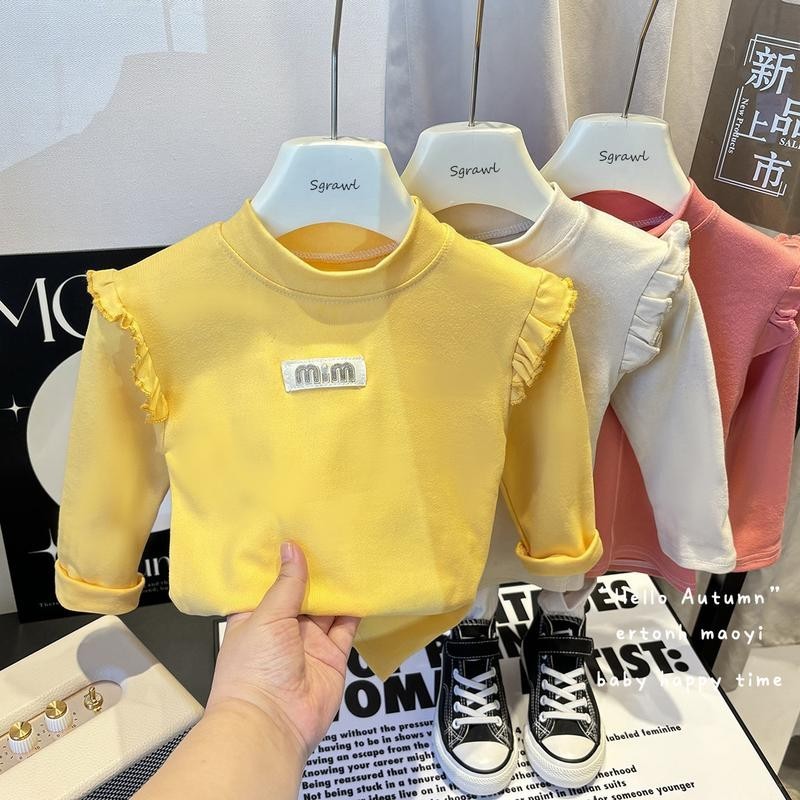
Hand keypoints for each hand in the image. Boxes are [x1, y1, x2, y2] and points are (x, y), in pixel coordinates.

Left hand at [206, 542, 359, 759]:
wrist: (272, 724)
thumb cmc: (253, 672)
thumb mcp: (266, 617)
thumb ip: (286, 584)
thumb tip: (291, 549)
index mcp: (255, 617)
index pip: (271, 583)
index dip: (283, 561)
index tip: (297, 534)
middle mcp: (282, 629)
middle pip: (303, 593)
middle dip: (315, 570)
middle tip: (330, 538)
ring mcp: (309, 643)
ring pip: (328, 608)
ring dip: (337, 587)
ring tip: (349, 556)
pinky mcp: (332, 656)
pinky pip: (347, 628)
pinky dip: (356, 610)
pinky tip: (363, 588)